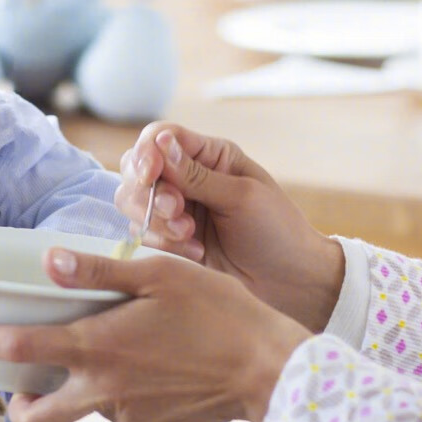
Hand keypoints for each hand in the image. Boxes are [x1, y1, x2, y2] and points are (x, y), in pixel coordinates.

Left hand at [0, 246, 311, 421]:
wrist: (271, 371)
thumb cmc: (220, 313)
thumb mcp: (160, 275)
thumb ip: (100, 271)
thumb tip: (48, 261)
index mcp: (98, 347)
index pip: (20, 349)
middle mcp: (103, 391)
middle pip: (33, 419)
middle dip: (16, 404)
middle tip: (21, 381)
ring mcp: (128, 419)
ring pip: (86, 409)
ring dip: (85, 387)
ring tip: (119, 354)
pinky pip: (125, 415)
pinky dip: (127, 395)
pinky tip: (157, 371)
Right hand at [116, 122, 344, 332]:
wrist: (289, 283)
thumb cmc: (277, 231)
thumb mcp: (241, 197)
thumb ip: (196, 174)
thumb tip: (159, 142)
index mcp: (210, 155)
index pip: (160, 137)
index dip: (147, 152)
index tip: (150, 174)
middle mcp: (188, 177)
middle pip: (136, 168)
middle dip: (149, 191)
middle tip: (177, 211)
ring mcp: (177, 209)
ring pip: (133, 201)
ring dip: (155, 219)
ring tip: (189, 236)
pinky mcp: (170, 239)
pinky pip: (143, 232)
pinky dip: (162, 242)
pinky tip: (194, 252)